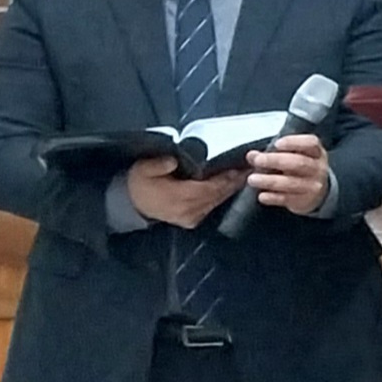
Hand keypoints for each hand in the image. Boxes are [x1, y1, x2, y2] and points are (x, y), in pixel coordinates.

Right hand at [124, 155, 243, 228]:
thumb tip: (172, 161)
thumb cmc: (140, 182)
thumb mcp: (143, 169)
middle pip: (216, 195)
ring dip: (230, 188)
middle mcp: (187, 211)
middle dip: (233, 182)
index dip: (224, 179)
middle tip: (249, 168)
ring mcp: (191, 218)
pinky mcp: (192, 220)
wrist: (131, 203)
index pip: (207, 189)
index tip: (239, 168)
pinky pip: (212, 207)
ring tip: (244, 174)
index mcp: (176, 198)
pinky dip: (222, 195)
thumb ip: (158, 165)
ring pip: (217, 201)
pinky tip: (231, 185)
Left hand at [243, 132, 331, 214]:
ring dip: (270, 180)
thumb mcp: (292, 157)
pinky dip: (273, 197)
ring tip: (252, 179)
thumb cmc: (301, 169)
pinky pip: (288, 199)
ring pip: (291, 182)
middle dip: (276, 161)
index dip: (294, 143)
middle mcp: (318, 168)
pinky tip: (262, 196)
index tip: (276, 144)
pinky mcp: (304, 201)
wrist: (318, 193)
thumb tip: (252, 155)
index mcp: (316, 152)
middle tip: (258, 160)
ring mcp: (313, 186)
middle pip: (299, 163)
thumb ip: (272, 154)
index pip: (310, 143)